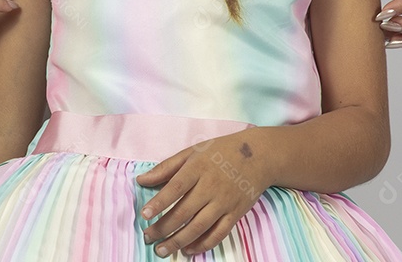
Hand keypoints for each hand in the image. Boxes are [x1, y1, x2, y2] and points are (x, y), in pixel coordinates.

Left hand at [134, 132, 268, 257]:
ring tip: (162, 249)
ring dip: (179, 241)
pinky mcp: (236, 214)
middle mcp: (211, 187)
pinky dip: (203, 245)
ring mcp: (224, 202)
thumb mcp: (192, 152)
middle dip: (163, 227)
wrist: (259, 156)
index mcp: (197, 168)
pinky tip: (188, 250)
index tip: (144, 215)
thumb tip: (142, 180)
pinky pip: (218, 234)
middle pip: (184, 212)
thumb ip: (166, 167)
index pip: (175, 188)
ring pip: (199, 227)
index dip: (159, 203)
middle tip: (148, 237)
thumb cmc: (220, 152)